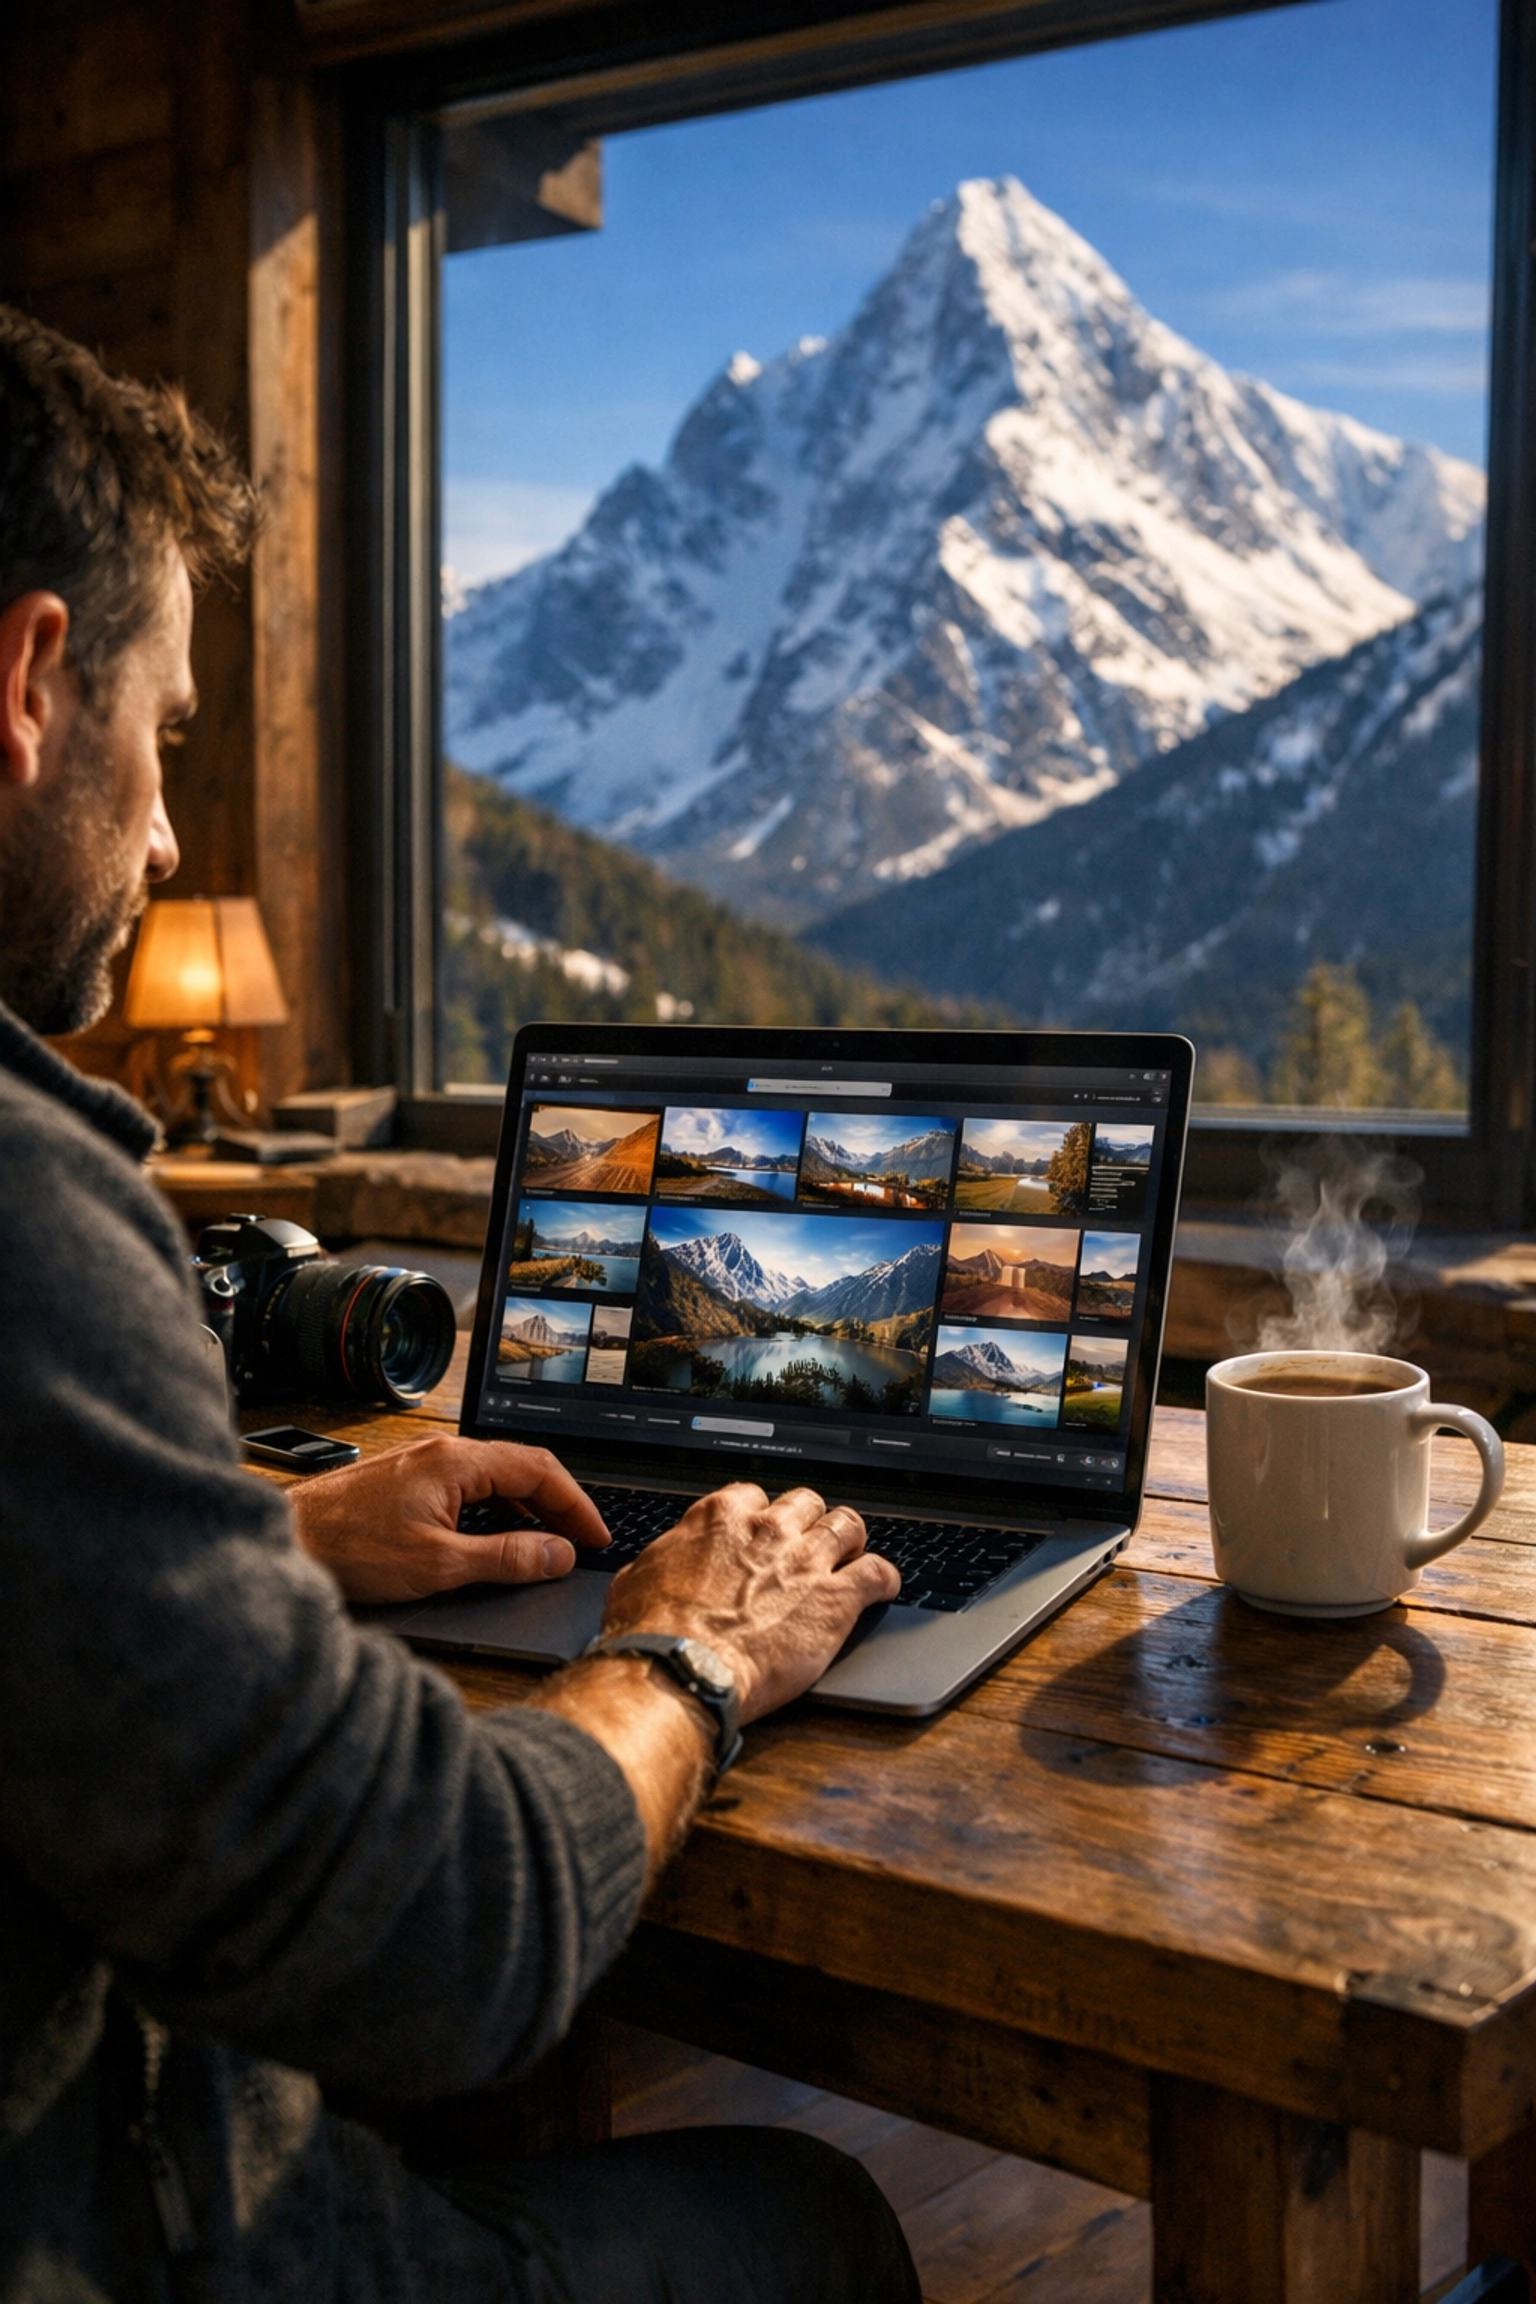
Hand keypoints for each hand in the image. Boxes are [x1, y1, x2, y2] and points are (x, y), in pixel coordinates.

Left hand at [288, 1436, 608, 1602]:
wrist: (283, 1540)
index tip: (596, 1536)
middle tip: (581, 1542)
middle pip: (521, 1468)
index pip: (539, 1470)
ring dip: (526, 1508)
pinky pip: (468, 1486)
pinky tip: (496, 1537)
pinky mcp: (406, 1480)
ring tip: (547, 1544)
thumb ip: (505, 1558)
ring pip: (494, 1477)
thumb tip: (556, 1554)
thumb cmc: (347, 1548)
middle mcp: (442, 1452)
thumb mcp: (439, 1564)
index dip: (576, 1505)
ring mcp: (422, 1463)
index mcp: (457, 1461)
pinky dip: (495, 1509)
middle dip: (557, 1505)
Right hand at [598, 1482, 898, 1723]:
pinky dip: (885, 1579)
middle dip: (808, 1523)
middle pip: (805, 1503)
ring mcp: (806, 1559)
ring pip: (847, 1525)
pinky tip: (883, 1588)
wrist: (683, 1669)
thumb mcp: (637, 1581)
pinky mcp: (836, 1598)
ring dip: (849, 1541)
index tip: (760, 1536)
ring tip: (850, 1556)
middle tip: (806, 1547)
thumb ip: (662, 1561)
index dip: (760, 1518)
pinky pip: (879, 1573)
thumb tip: (658, 1566)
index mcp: (720, 1517)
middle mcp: (768, 1529)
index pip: (753, 1496)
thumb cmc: (654, 1633)